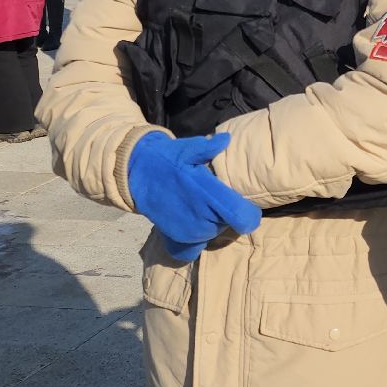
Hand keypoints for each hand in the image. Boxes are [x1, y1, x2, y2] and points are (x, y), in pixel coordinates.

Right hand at [127, 132, 261, 260]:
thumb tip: (225, 140)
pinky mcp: (177, 240)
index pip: (244, 218)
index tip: (242, 202)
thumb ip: (209, 148)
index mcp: (209, 197)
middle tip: (214, 196)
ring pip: (215, 232)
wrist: (137, 174)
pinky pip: (197, 246)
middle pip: (231, 224)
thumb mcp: (188, 149)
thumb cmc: (167, 159)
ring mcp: (190, 233)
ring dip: (213, 222)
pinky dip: (198, 236)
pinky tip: (192, 220)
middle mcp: (202, 220)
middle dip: (228, 212)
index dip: (249, 213)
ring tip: (200, 204)